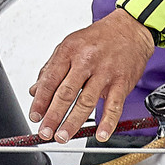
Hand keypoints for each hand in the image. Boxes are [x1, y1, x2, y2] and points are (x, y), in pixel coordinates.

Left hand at [29, 9, 154, 143]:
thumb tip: (35, 91)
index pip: (50, 80)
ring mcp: (105, 72)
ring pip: (86, 101)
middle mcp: (86, 61)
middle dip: (53, 116)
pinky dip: (107, 122)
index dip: (40, 101)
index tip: (35, 116)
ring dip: (73, 122)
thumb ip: (51, 69)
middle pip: (66, 93)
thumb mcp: (69, 45)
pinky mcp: (122, 82)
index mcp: (70, 51)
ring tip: (63, 136)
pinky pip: (114, 105)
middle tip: (45, 132)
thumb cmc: (99, 38)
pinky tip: (100, 134)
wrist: (130, 28)